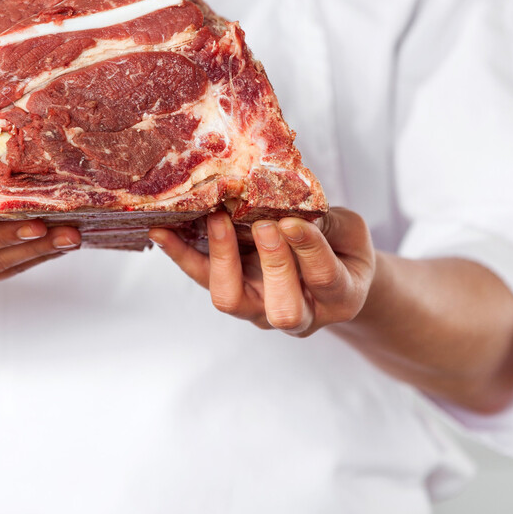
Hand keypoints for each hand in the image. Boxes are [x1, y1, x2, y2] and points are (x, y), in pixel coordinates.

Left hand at [149, 208, 376, 336]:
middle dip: (272, 265)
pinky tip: (162, 230)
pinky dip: (180, 254)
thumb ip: (327, 222)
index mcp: (339, 298)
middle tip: (262, 225)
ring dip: (223, 257)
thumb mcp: (349, 231)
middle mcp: (300, 314)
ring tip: (216, 218)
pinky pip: (202, 279)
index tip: (292, 221)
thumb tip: (291, 199)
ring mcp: (259, 310)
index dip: (309, 250)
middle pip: (283, 308)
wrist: (331, 276)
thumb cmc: (343, 249)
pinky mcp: (232, 295)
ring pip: (232, 300)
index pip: (325, 278)